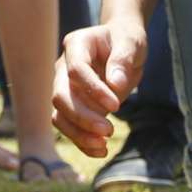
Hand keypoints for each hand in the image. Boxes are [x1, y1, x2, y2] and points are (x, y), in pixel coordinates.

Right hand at [52, 20, 146, 156]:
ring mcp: (64, 87)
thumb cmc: (126, 40)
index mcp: (76, 45)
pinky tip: (101, 151)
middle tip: (109, 131)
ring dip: (79, 133)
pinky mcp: (71, 105)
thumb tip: (115, 84)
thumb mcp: (131, 43)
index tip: (117, 105)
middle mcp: (63, 67)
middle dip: (82, 117)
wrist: (122, 47)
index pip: (76, 70)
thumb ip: (123, 60)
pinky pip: (68, 127)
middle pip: (60, 95)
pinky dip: (82, 141)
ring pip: (60, 115)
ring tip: (103, 146)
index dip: (93, 90)